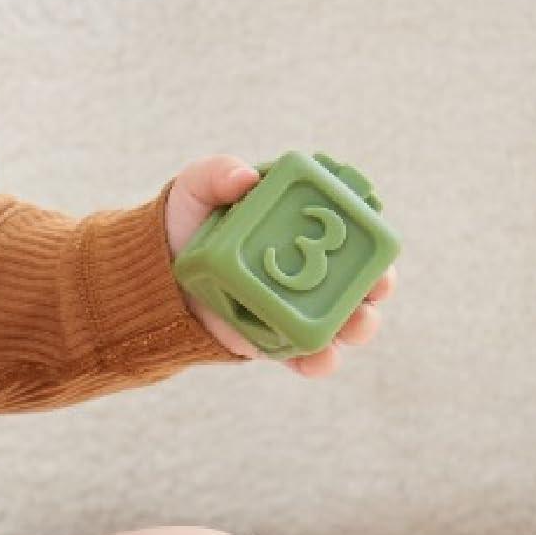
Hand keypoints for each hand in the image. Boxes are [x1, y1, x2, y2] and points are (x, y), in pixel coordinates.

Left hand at [164, 155, 397, 377]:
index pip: (353, 232)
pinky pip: (302, 354)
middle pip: (360, 280)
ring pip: (341, 321)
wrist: (154, 268)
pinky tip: (318, 360)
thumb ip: (219, 173)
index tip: (381, 243)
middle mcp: (310, 267)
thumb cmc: (187, 218)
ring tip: (353, 327)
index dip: (374, 239)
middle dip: (377, 288)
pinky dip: (315, 361)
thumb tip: (245, 177)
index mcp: (304, 226)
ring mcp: (294, 305)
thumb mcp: (198, 187)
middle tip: (377, 288)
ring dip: (357, 326)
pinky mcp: (274, 338)